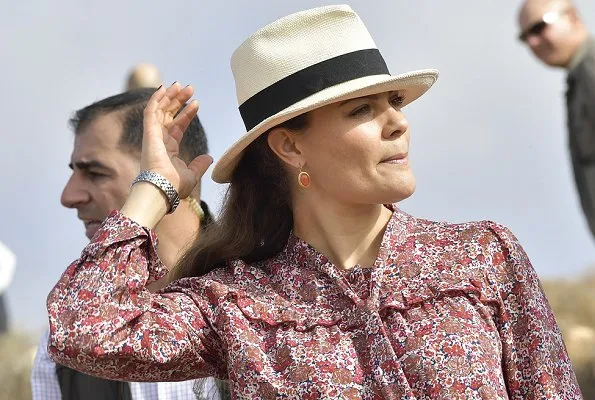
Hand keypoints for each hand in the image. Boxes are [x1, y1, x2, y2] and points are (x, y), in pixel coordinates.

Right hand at [142, 83, 212, 198]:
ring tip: (180, 85)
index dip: (186, 114)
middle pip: (168, 115)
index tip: (197, 103)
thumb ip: (199, 165)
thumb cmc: (174, 186)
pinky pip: (151, 111)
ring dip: (169, 96)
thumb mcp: (192, 175)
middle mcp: (159, 140)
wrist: (163, 188)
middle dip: (178, 101)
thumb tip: (209, 157)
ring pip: (160, 110)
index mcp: (168, 149)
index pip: (177, 126)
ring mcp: (153, 135)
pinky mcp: (149, 132)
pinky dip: (156, 99)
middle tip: (190, 88)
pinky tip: (164, 89)